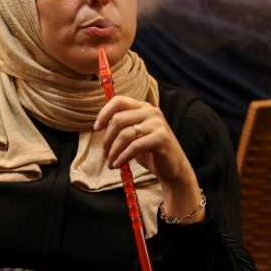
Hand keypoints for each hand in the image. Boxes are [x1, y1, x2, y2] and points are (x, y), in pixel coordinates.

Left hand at [94, 96, 202, 221]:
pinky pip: (134, 146)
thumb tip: (99, 125)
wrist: (173, 169)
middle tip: (106, 153)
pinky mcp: (161, 138)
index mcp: (143, 107)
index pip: (118, 101)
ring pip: (124, 134)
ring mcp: (157, 124)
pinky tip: (118, 165)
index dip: (104, 113)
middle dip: (107, 139)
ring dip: (113, 151)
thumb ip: (121, 127)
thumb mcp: (134, 136)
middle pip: (118, 119)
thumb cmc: (151, 153)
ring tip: (111, 162)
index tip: (96, 128)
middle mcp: (151, 112)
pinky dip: (122, 157)